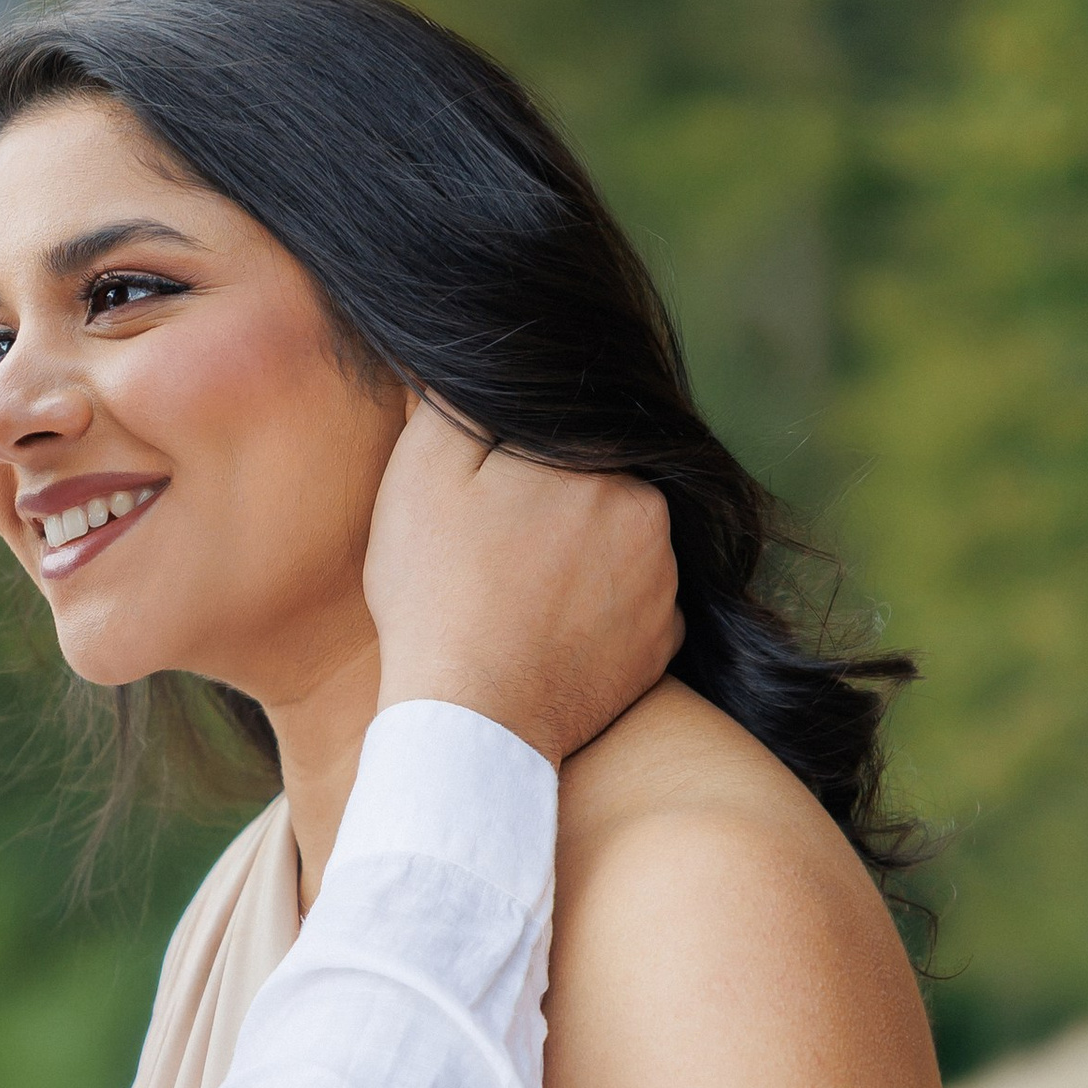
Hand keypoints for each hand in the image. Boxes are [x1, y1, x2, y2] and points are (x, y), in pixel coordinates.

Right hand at [364, 402, 681, 763]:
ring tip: (513, 597)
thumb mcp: (422, 473)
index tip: (479, 498)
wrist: (473, 724)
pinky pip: (630, 606)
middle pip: (591, 485)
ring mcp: (665, 581)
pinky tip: (544, 633)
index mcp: (598, 456)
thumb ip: (457, 401)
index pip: (557, 433)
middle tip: (489, 552)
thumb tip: (478, 363)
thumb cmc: (438, 595)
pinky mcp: (664, 643)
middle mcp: (650, 509)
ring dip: (574, 558)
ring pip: (613, 544)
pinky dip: (593, 614)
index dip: (509, 462)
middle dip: (547, 506)